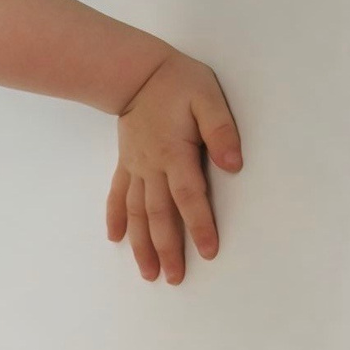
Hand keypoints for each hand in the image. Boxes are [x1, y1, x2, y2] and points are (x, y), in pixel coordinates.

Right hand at [106, 49, 243, 283]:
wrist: (135, 71)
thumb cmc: (177, 82)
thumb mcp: (208, 97)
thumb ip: (220, 130)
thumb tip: (234, 164)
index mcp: (175, 153)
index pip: (189, 196)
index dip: (200, 225)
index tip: (208, 252)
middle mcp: (152, 166)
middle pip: (159, 214)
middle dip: (168, 248)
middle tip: (175, 279)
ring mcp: (136, 166)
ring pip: (136, 212)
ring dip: (142, 244)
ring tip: (148, 273)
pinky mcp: (126, 163)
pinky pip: (117, 195)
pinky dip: (116, 218)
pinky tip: (116, 239)